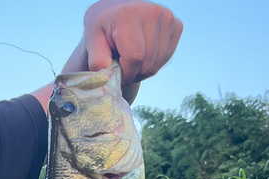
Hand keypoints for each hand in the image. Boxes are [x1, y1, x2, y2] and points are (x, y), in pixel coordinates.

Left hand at [62, 0, 182, 102]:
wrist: (115, 12)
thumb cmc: (103, 29)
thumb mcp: (92, 41)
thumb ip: (97, 60)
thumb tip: (105, 76)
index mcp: (129, 14)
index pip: (134, 58)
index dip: (126, 75)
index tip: (117, 76)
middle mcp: (152, 12)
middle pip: (147, 64)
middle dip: (133, 74)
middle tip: (122, 67)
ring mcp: (166, 17)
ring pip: (156, 64)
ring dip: (142, 71)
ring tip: (130, 60)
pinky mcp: (176, 25)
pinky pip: (166, 58)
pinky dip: (153, 63)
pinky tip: (143, 53)